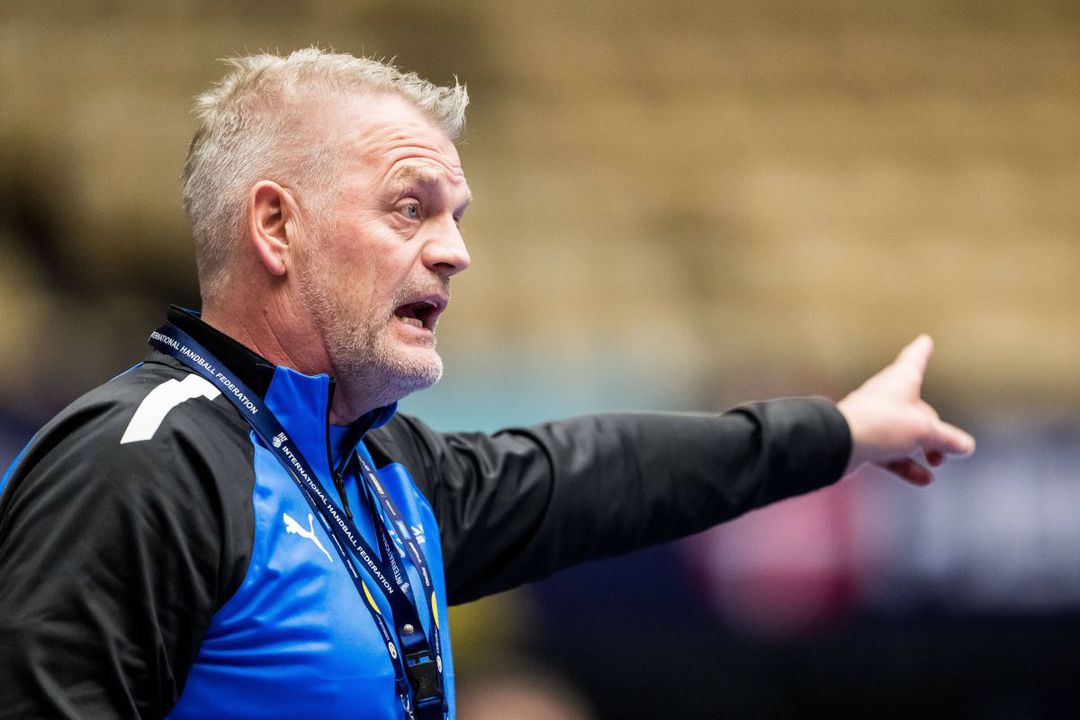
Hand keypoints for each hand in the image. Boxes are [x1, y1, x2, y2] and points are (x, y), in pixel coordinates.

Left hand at [837, 334, 974, 485]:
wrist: (838, 444)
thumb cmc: (881, 425)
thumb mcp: (923, 432)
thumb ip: (947, 439)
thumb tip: (967, 446)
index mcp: (900, 381)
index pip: (914, 360)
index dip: (921, 351)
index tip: (924, 340)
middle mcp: (886, 396)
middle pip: (919, 410)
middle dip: (935, 431)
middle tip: (947, 450)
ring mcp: (874, 419)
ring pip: (905, 433)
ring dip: (923, 450)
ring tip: (936, 464)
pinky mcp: (864, 441)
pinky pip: (891, 452)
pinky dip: (906, 465)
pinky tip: (923, 479)